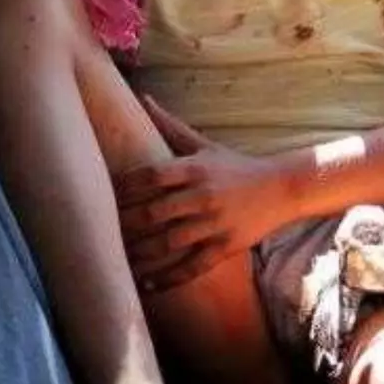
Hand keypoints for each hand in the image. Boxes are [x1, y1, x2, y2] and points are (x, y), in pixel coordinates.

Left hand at [117, 97, 295, 292]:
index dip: (121, 189)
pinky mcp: (226, 247)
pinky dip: (167, 279)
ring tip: (116, 261)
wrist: (284, 188)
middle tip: (99, 233)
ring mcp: (214, 224)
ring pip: (167, 244)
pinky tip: (146, 285)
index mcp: (195, 169)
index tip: (100, 196)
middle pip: (152, 213)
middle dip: (123, 225)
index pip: (149, 177)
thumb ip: (171, 126)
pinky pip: (191, 267)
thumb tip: (144, 97)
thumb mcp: (206, 145)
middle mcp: (202, 196)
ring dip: (138, 255)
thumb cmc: (238, 166)